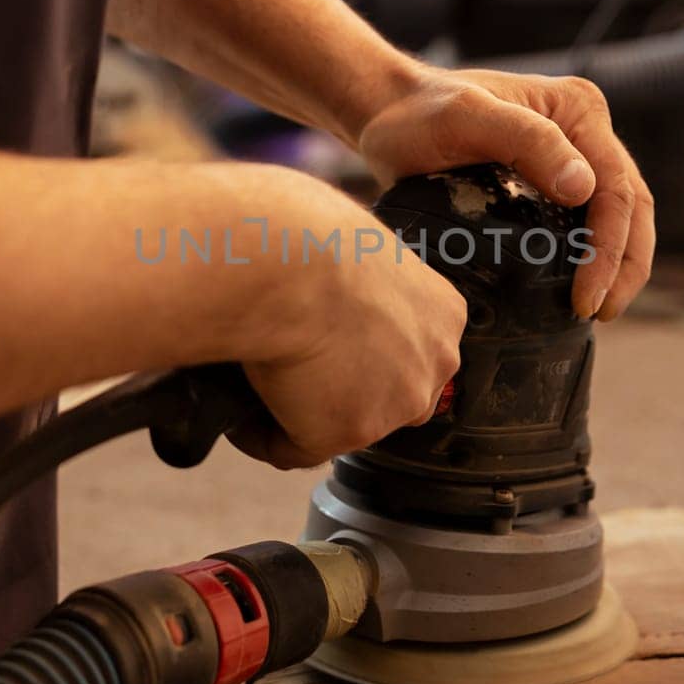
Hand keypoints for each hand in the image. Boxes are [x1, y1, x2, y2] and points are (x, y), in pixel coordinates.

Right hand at [231, 170, 466, 468]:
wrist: (286, 259)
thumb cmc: (309, 234)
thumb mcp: (357, 250)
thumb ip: (361, 288)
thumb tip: (326, 299)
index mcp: (443, 313)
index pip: (412, 350)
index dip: (367, 353)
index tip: (329, 344)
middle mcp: (433, 363)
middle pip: (390, 395)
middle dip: (347, 390)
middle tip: (295, 368)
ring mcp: (394, 404)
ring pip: (345, 424)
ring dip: (307, 412)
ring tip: (261, 388)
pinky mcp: (345, 432)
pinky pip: (295, 448)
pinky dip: (263, 435)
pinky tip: (240, 416)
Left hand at [356, 65, 653, 321]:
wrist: (390, 115)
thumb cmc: (419, 113)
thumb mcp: (466, 118)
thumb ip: (527, 141)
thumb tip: (583, 188)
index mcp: (578, 110)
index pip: (616, 187)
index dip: (610, 249)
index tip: (586, 297)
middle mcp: (585, 131)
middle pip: (631, 205)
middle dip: (625, 266)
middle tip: (601, 313)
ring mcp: (573, 157)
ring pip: (620, 217)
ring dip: (618, 266)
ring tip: (598, 310)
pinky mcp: (553, 182)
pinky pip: (590, 222)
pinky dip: (595, 258)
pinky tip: (578, 290)